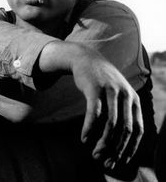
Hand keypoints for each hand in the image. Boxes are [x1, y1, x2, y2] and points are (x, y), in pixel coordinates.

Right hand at [39, 41, 143, 169]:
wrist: (87, 59)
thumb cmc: (103, 82)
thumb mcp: (119, 93)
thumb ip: (124, 112)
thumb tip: (123, 142)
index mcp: (133, 98)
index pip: (138, 130)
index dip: (130, 149)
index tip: (120, 162)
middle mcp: (125, 94)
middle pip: (125, 130)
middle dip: (116, 150)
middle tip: (106, 162)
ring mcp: (110, 90)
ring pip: (110, 124)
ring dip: (103, 143)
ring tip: (95, 154)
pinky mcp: (94, 87)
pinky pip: (93, 113)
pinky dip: (89, 128)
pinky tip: (84, 138)